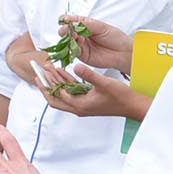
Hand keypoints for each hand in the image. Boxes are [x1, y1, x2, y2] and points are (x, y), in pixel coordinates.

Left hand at [35, 62, 149, 120]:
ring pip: (63, 95)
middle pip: (55, 99)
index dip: (48, 83)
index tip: (41, 72)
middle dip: (46, 86)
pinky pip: (72, 92)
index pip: (57, 94)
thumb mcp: (104, 83)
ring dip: (56, 83)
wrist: (133, 105)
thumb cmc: (121, 96)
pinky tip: (63, 71)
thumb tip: (76, 65)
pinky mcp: (88, 101)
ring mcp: (83, 105)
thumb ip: (89, 75)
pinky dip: (66, 83)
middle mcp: (79, 107)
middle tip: (38, 74)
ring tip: (48, 69)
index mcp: (80, 105)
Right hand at [59, 15, 133, 71]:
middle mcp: (80, 34)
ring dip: (66, 38)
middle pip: (65, 30)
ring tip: (72, 37)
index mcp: (84, 24)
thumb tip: (72, 22)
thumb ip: (86, 24)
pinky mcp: (81, 54)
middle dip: (65, 29)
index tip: (66, 21)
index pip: (70, 20)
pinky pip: (71, 51)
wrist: (123, 52)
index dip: (66, 20)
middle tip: (67, 29)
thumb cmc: (116, 38)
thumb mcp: (101, 27)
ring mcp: (79, 44)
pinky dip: (70, 48)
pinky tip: (73, 46)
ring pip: (66, 40)